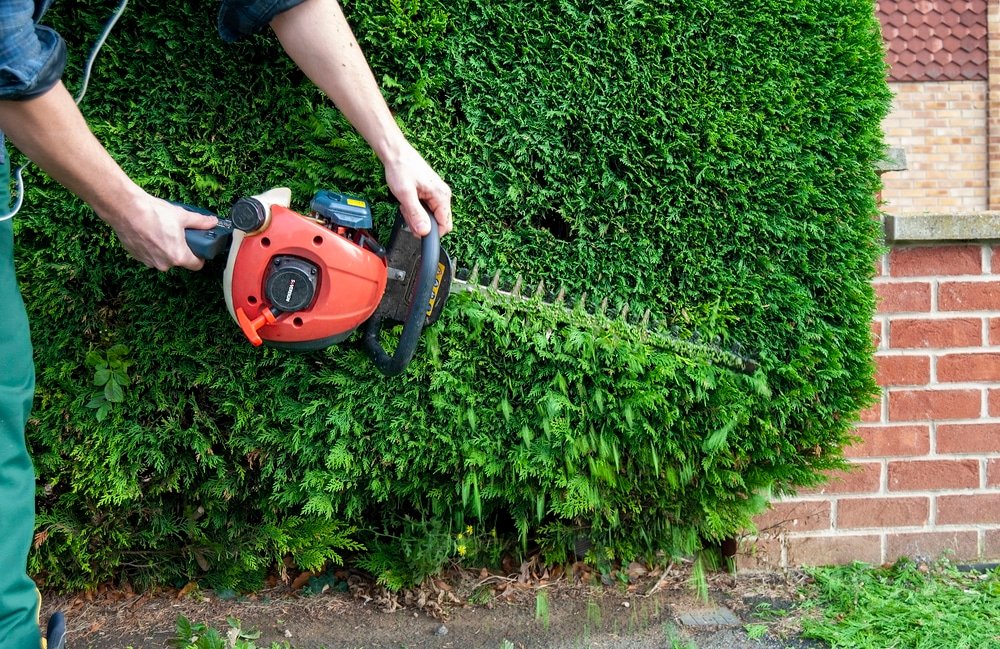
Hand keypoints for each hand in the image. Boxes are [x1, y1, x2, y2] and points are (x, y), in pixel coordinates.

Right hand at [102, 194, 217, 270]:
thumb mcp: (182, 216)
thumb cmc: (153, 213)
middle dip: (180, 249)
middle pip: (178, 260)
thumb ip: (200, 222)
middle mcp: (163, 264)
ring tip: (162, 231)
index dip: (200, 257)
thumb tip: (212, 222)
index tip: (198, 249)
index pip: (196, 265)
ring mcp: (148, 261)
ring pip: (163, 258)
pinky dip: (151, 247)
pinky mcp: (136, 256)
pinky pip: (149, 255)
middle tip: (179, 235)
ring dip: (164, 248)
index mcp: (178, 257)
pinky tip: (149, 233)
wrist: (126, 209)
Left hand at [382, 142, 452, 236]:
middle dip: (421, 223)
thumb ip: (415, 214)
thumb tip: (424, 232)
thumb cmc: (400, 168)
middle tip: (407, 212)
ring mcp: (437, 193)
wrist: (395, 153)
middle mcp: (443, 195)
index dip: (431, 233)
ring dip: (416, 215)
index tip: (416, 229)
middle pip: (437, 222)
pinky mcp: (430, 192)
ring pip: (430, 216)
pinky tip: (407, 200)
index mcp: (441, 196)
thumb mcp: (405, 194)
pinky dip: (415, 208)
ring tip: (405, 204)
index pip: (445, 226)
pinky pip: (426, 208)